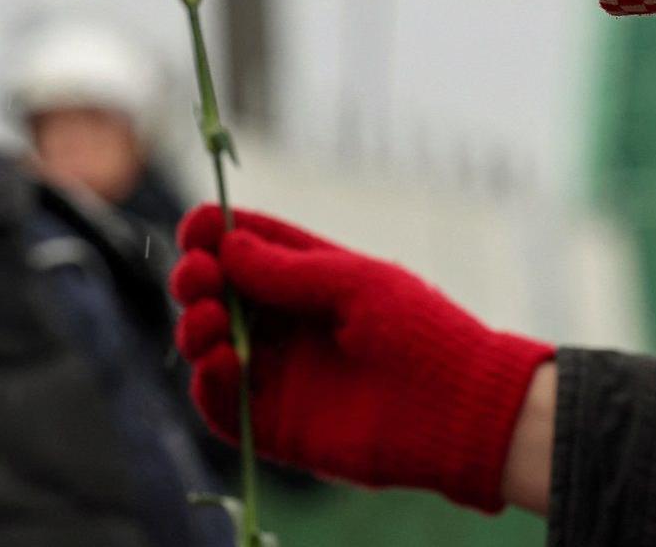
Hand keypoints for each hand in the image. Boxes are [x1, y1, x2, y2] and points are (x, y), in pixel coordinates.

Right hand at [170, 206, 552, 510]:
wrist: (459, 410)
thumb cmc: (421, 333)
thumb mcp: (356, 284)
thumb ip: (290, 269)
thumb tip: (226, 245)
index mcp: (310, 281)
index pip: (246, 250)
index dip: (214, 235)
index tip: (195, 228)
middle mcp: (288, 326)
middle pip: (218, 296)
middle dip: (196, 278)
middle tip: (198, 276)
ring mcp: (280, 376)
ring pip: (210, 348)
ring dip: (196, 327)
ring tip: (211, 320)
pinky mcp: (276, 427)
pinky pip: (223, 406)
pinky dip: (208, 383)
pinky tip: (221, 361)